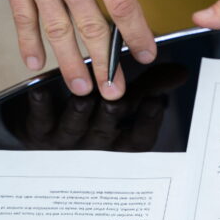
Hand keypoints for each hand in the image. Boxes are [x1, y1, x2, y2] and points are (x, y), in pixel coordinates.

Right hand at [0, 0, 178, 99]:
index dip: (137, 34)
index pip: (123, 5)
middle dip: (104, 64)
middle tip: (113, 90)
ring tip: (82, 88)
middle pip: (90, 27)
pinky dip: (28, 43)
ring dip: (70, 63)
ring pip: (57, 30)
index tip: (146, 54)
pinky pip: (22, 17)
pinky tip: (37, 63)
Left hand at [5, 63, 188, 150]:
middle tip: (116, 99)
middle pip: (106, 133)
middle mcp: (94, 147)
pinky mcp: (38, 133)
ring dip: (78, 114)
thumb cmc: (96, 116)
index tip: (156, 102)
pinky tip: (40, 91)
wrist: (47, 138)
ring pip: (74, 128)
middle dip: (111, 115)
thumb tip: (180, 72)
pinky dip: (40, 106)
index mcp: (119, 143)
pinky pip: (39, 122)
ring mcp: (65, 142)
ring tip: (82, 98)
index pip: (139, 140)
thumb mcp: (126, 102)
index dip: (147, 123)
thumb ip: (152, 86)